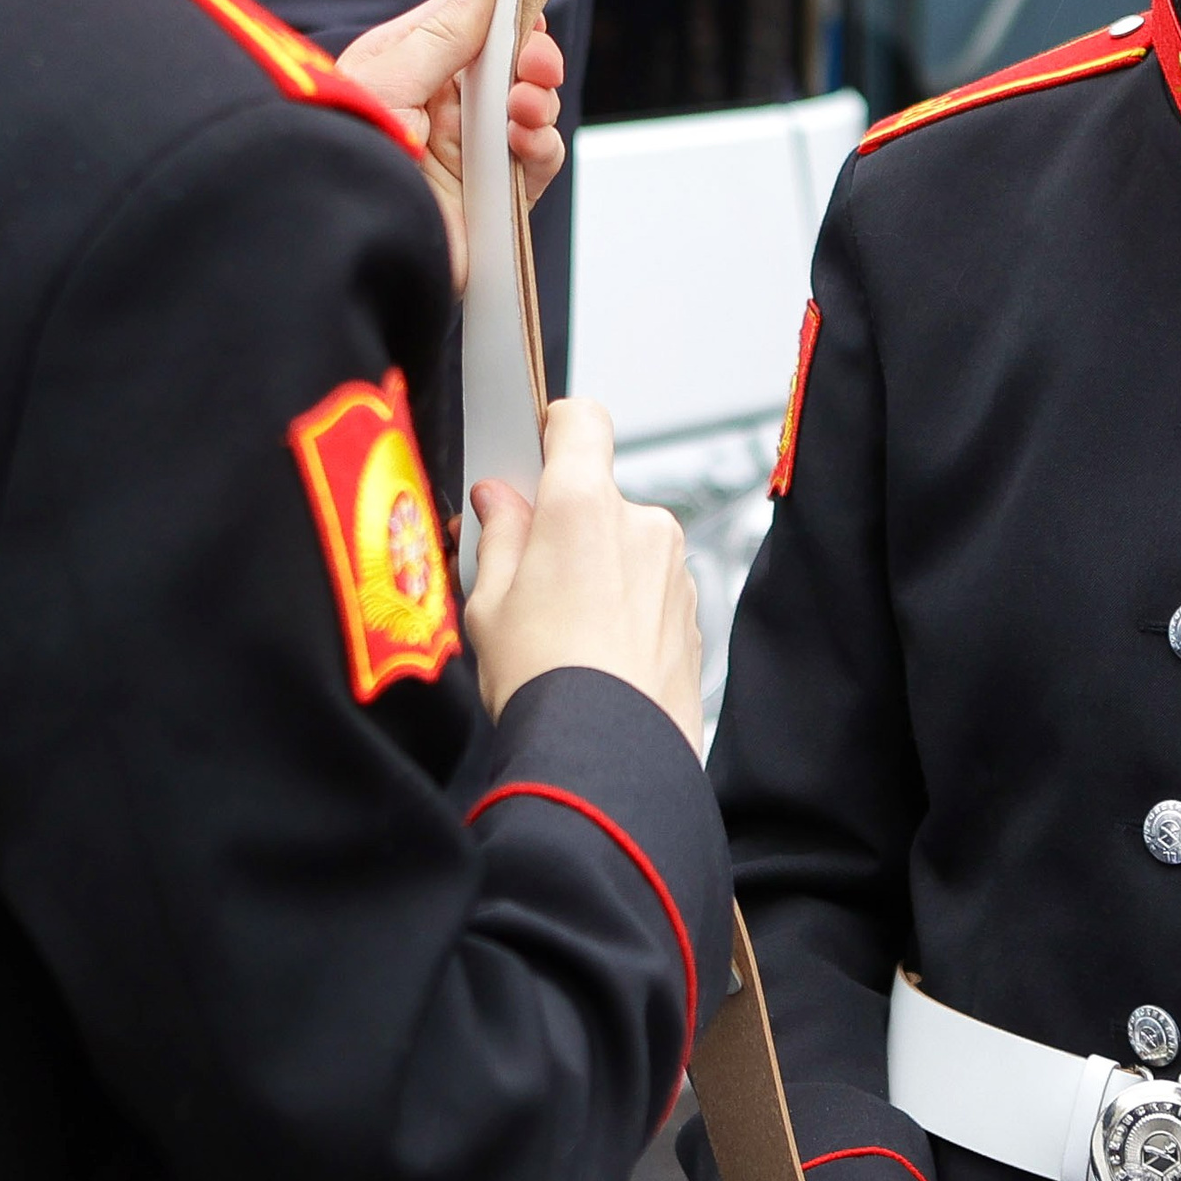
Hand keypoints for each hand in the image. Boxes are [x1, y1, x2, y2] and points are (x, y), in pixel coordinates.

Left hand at [339, 0, 563, 290]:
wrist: (344, 235)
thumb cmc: (343, 154)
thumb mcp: (390, 75)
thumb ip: (445, 28)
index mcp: (410, 66)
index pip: (471, 23)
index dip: (505, 10)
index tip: (528, 0)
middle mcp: (442, 106)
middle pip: (511, 64)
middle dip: (532, 55)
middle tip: (534, 60)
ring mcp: (469, 150)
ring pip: (532, 108)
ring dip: (539, 98)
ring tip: (522, 106)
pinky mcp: (492, 194)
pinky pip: (538, 160)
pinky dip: (542, 144)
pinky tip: (523, 141)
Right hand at [463, 398, 704, 745]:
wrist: (607, 760)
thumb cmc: (544, 683)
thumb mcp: (489, 603)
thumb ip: (499, 535)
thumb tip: (498, 500)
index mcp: (585, 506)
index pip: (581, 421)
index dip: (553, 430)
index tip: (532, 451)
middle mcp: (642, 525)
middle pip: (598, 496)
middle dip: (563, 525)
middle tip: (524, 577)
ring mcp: (675, 570)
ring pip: (625, 546)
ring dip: (596, 570)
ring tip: (558, 631)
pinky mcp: (692, 614)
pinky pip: (650, 589)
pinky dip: (624, 608)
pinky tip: (594, 653)